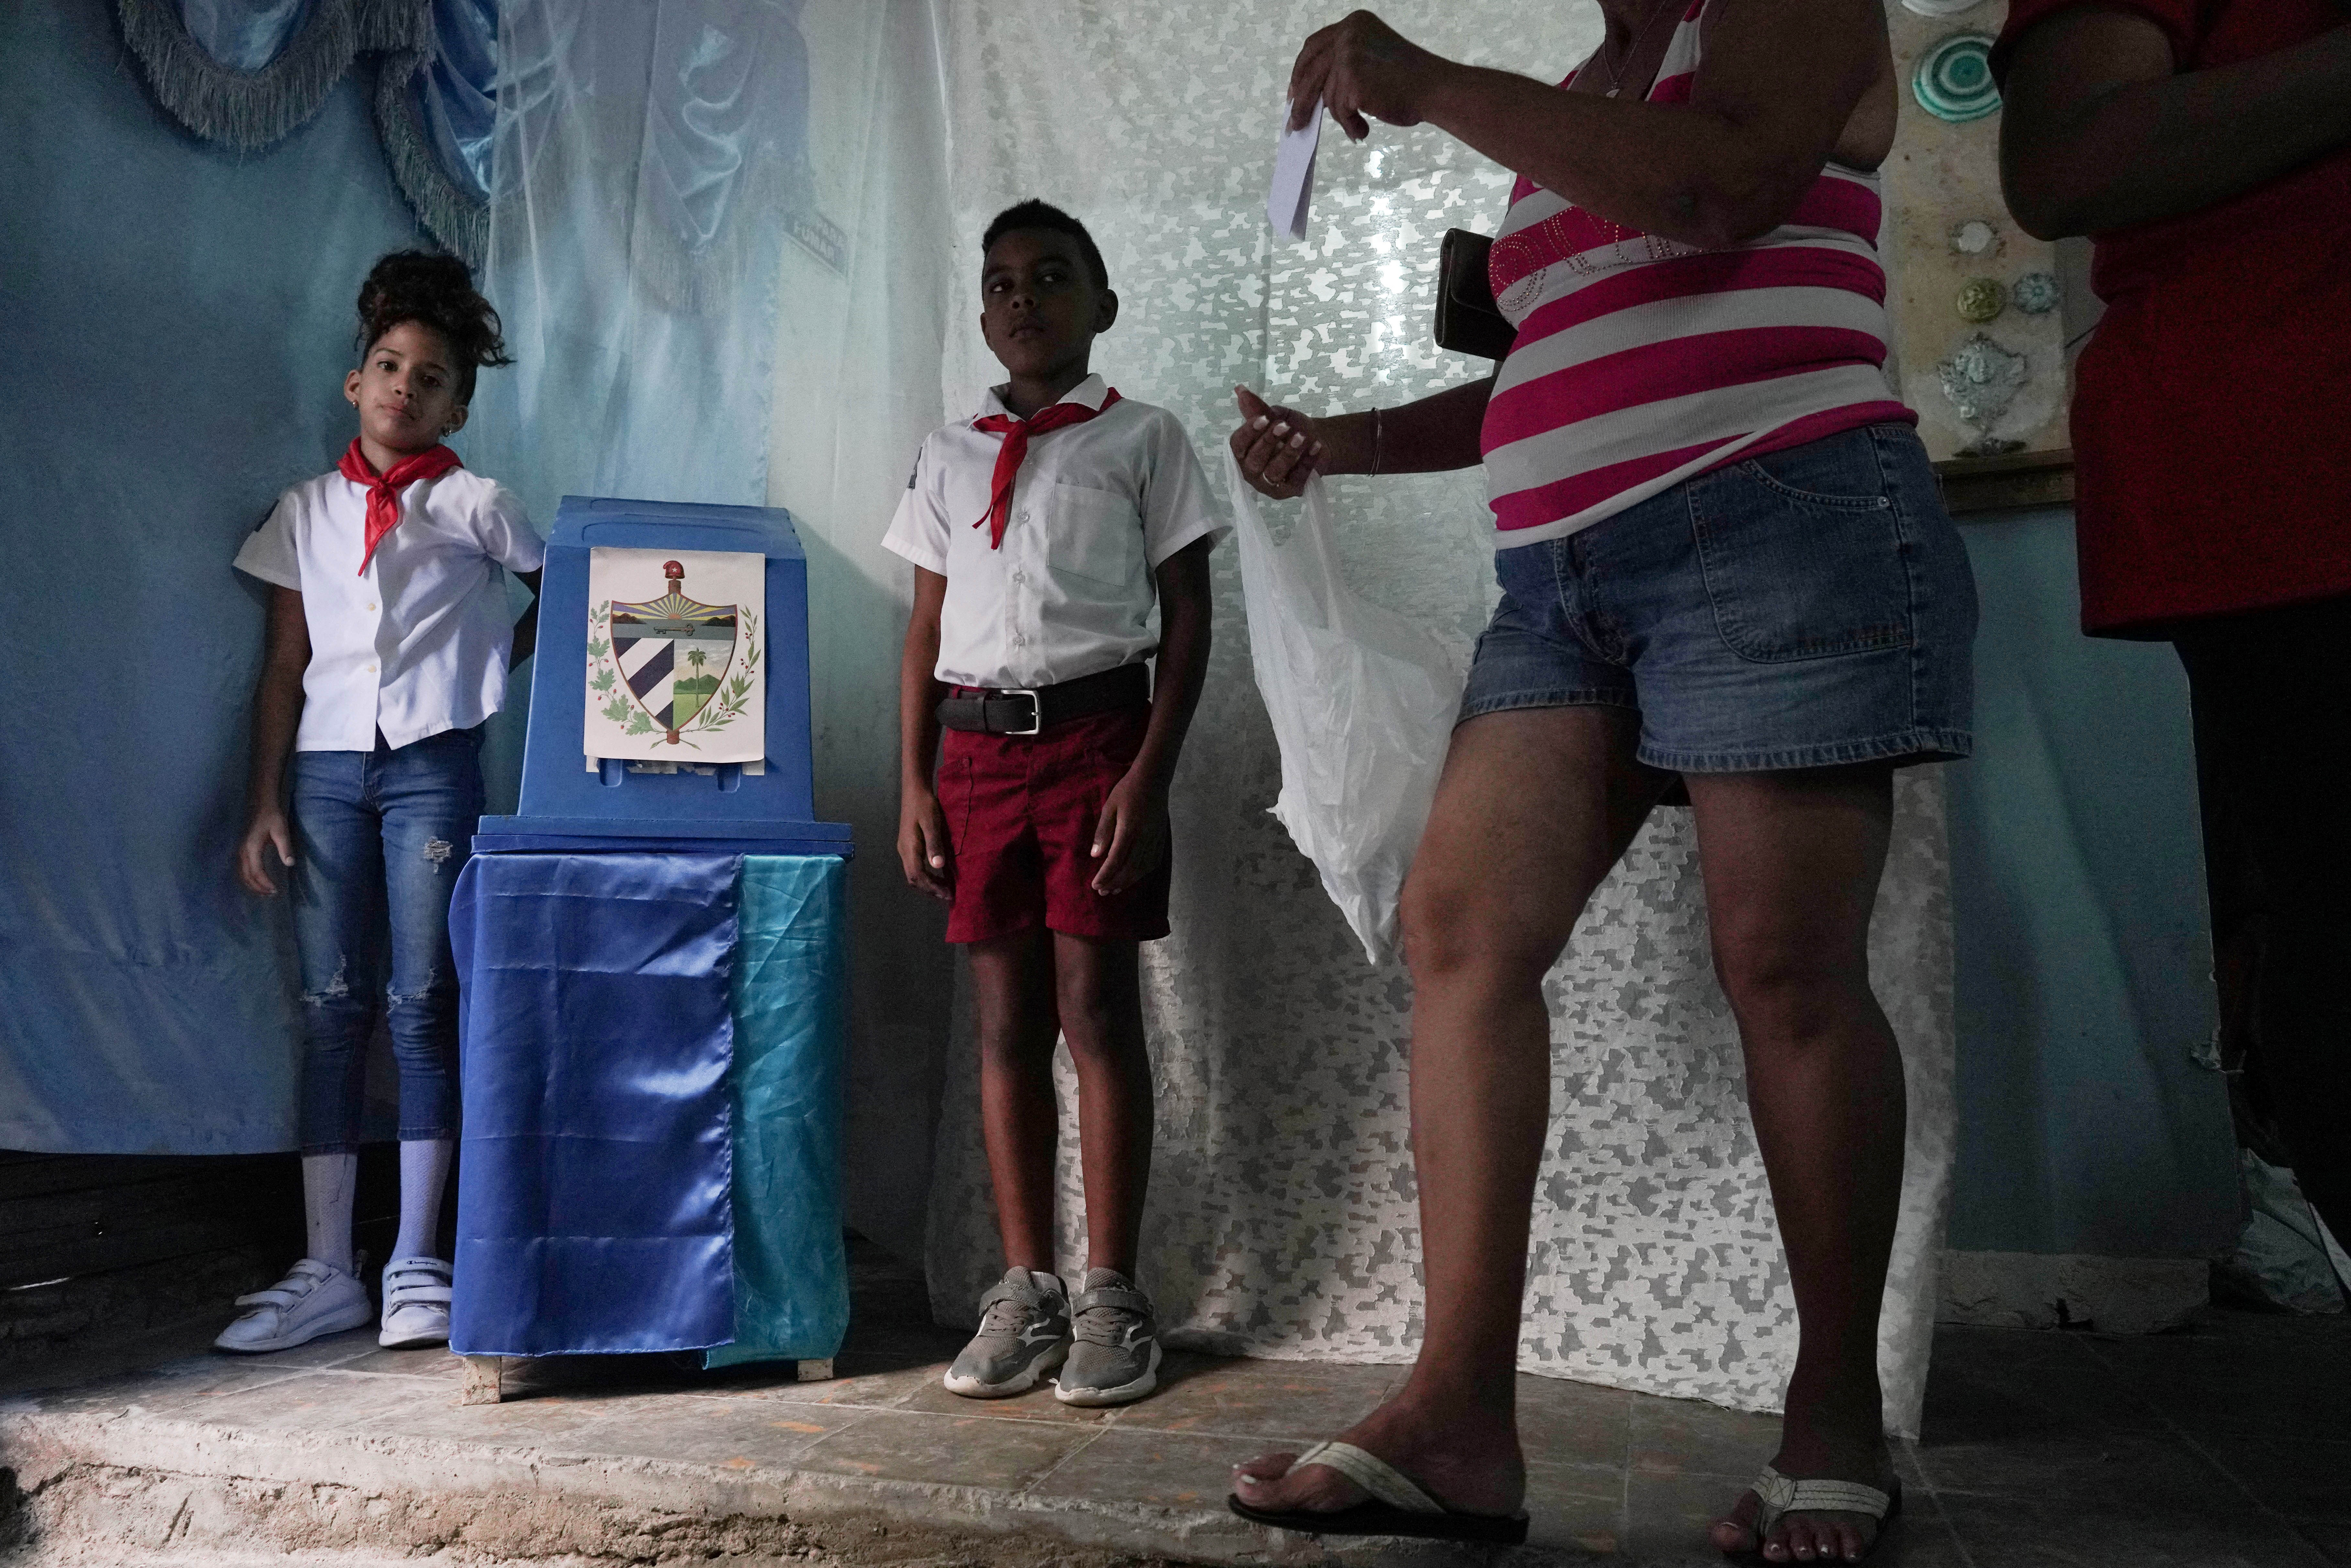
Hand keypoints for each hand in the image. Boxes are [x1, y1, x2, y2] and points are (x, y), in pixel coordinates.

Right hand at [237, 806, 294, 895]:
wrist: (262, 805)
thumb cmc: (272, 817)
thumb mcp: (282, 831)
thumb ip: (285, 848)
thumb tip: (290, 864)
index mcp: (252, 848)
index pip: (256, 871)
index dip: (265, 883)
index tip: (275, 890)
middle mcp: (243, 851)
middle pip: (247, 876)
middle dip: (258, 887)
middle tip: (272, 894)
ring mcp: (241, 850)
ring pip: (242, 873)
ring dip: (253, 884)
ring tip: (265, 891)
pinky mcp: (243, 849)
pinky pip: (242, 868)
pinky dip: (249, 878)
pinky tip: (257, 881)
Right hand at [898, 786, 953, 901]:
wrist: (914, 790)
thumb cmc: (924, 804)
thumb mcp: (932, 823)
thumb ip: (934, 844)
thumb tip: (938, 866)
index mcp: (909, 847)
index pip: (917, 875)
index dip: (932, 887)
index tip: (948, 894)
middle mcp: (904, 851)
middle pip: (913, 878)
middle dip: (930, 889)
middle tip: (948, 895)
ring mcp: (905, 848)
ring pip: (913, 874)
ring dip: (928, 884)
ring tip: (945, 889)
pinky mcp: (908, 845)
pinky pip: (915, 866)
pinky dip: (926, 875)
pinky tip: (938, 874)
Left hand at [1090, 770, 1168, 895]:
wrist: (1153, 780)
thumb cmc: (1127, 791)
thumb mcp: (1109, 807)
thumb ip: (1103, 832)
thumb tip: (1095, 855)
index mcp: (1129, 829)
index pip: (1116, 859)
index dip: (1105, 875)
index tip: (1095, 885)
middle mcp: (1144, 837)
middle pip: (1129, 868)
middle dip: (1115, 882)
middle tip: (1103, 892)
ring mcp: (1155, 839)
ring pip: (1142, 868)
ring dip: (1128, 881)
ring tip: (1115, 889)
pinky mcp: (1161, 838)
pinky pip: (1153, 862)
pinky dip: (1142, 873)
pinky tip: (1133, 877)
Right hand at [1229, 386, 1324, 499]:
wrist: (1317, 440)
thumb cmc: (1290, 428)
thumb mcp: (1276, 415)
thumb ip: (1257, 408)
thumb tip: (1240, 389)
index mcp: (1242, 452)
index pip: (1236, 445)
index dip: (1248, 432)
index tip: (1263, 418)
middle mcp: (1251, 471)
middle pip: (1254, 460)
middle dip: (1269, 441)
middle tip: (1284, 426)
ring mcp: (1269, 483)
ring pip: (1274, 472)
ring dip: (1288, 453)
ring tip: (1302, 437)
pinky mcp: (1289, 490)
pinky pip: (1297, 478)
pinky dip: (1307, 461)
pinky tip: (1316, 446)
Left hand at [1288, 10, 1453, 139]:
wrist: (1435, 88)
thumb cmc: (1410, 81)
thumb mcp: (1372, 61)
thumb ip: (1344, 67)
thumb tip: (1312, 95)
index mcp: (1354, 23)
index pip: (1314, 47)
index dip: (1300, 71)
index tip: (1293, 91)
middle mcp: (1348, 34)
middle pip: (1311, 73)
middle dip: (1301, 102)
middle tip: (1295, 124)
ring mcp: (1349, 55)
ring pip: (1328, 97)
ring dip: (1343, 117)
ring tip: (1360, 125)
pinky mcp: (1352, 79)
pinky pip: (1340, 111)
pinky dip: (1351, 124)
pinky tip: (1365, 128)